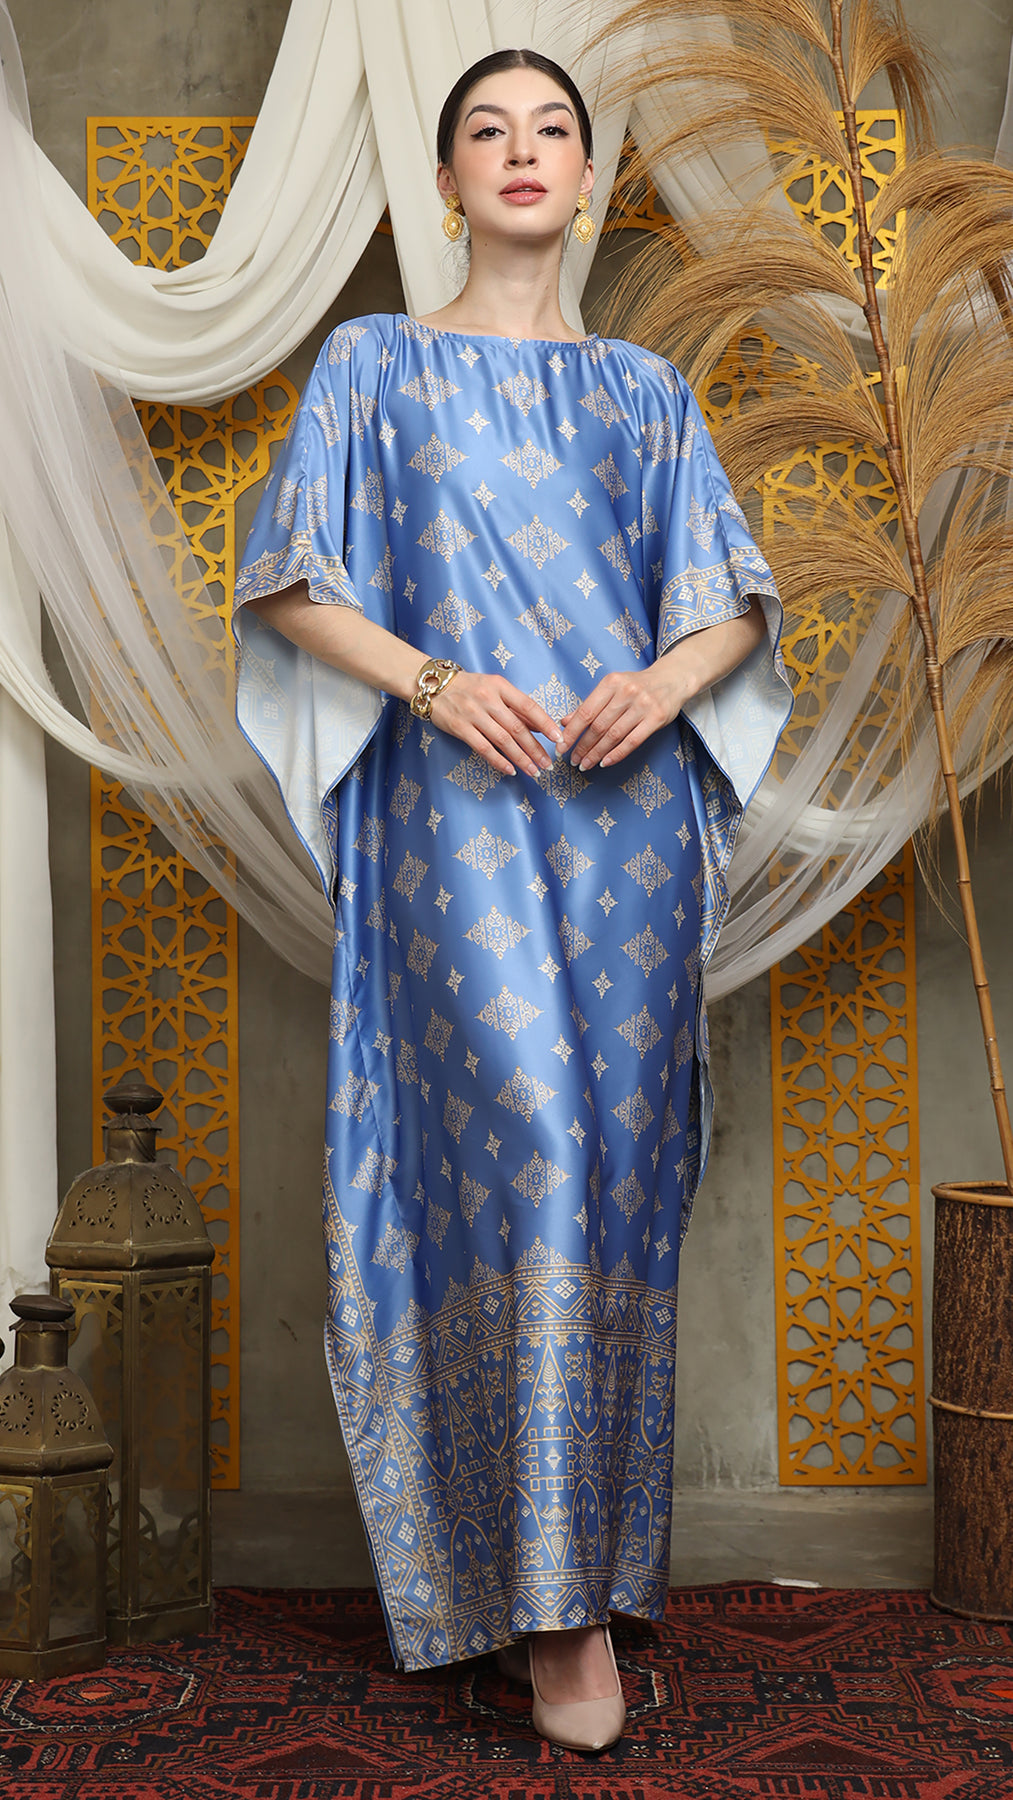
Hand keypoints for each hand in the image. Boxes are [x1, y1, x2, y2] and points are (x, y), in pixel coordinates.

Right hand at [429, 671, 563, 776]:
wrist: (434, 686)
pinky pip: (483, 748)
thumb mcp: (494, 688)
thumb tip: (540, 727)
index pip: (528, 706)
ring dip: (521, 758)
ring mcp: (473, 713)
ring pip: (502, 740)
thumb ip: (515, 707)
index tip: (558, 738)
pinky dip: (498, 761)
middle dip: (535, 748)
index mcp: (500, 686)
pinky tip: (510, 770)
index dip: (545, 723)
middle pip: (517, 727)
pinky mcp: (459, 727)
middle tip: (548, 764)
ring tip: (534, 771)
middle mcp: (487, 698)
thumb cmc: (469, 687)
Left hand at [558, 661, 688, 770]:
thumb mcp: (612, 688)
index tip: (561, 747)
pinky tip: (605, 762)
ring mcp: (643, 705)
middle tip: (573, 760)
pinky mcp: (656, 718)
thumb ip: (590, 705)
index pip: (585, 712)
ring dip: (596, 753)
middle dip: (582, 746)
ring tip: (585, 764)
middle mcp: (626, 692)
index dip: (571, 733)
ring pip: (613, 736)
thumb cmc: (638, 686)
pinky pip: (632, 741)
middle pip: (598, 726)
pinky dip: (617, 754)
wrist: (672, 679)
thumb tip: (565, 722)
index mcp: (611, 683)